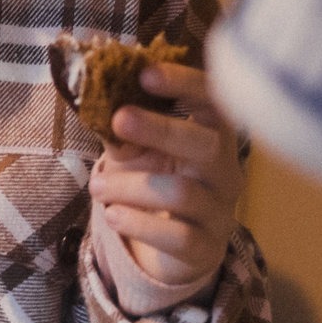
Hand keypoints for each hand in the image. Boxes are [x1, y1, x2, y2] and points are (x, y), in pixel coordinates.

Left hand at [89, 62, 245, 286]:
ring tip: (96, 185)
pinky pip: (178, 237)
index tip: (146, 74)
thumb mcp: (136, 150)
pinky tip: (113, 215)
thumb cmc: (153, 180)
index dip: (184, 84)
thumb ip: (122, 128)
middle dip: (161, 129)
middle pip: (208, 145)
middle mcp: (225, 171)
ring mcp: (220, 212)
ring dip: (130, 185)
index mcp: (212, 135)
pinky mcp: (206, 248)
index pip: (213, 101)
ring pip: (181, 193)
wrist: (167, 245)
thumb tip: (96, 101)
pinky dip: (139, 224)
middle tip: (118, 119)